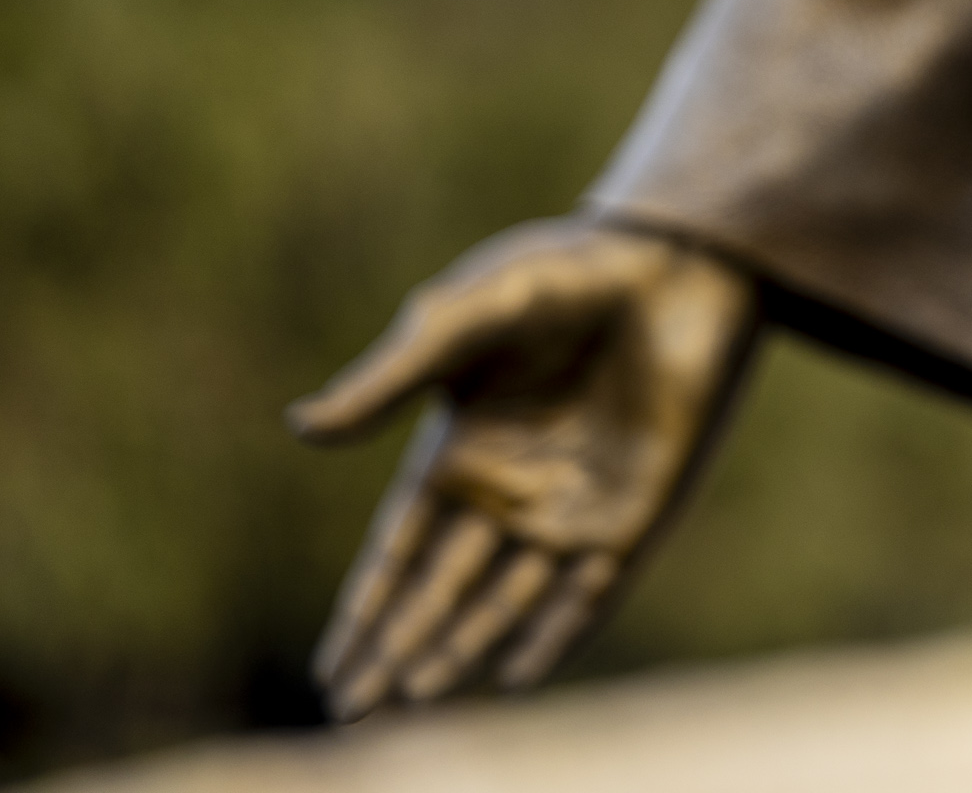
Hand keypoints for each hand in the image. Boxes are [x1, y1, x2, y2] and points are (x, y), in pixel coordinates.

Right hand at [288, 217, 755, 716]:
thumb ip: (388, 378)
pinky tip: (518, 677)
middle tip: (353, 708)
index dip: (364, 608)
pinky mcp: (635, 512)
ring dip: (462, 646)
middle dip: (396, 647)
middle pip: (441, 588)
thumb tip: (300, 428)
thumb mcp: (460, 320)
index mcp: (459, 450)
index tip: (331, 669)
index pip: (400, 550)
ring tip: (414, 697)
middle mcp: (511, 490)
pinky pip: (590, 591)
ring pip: (505, 600)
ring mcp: (572, 506)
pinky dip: (556, 634)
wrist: (671, 264)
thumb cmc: (559, 276)